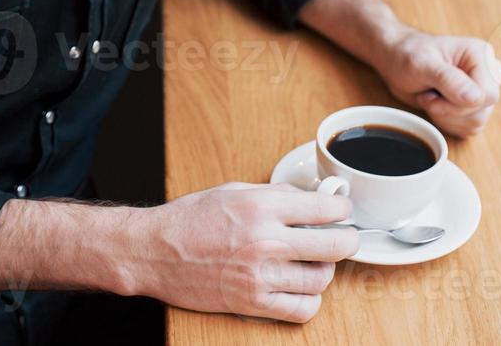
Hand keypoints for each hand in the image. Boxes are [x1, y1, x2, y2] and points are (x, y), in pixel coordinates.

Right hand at [124, 182, 358, 322]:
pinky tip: (299, 287)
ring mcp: (260, 275)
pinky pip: (302, 309)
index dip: (342, 209)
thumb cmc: (190, 219)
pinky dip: (309, 299)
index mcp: (261, 206)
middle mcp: (265, 240)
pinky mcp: (253, 303)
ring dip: (324, 270)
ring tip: (312, 262)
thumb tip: (311, 197)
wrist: (154, 251)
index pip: (326, 209)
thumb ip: (275, 194)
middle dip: (346, 240)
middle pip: (335, 246)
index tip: (342, 211)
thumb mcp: (233, 191)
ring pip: (322, 279)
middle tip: (342, 238)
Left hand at [375, 31, 500, 137]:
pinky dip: (447, 123)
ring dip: (446, 117)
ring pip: (476, 123)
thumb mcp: (421, 64)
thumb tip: (476, 98)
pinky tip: (435, 106)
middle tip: (427, 95)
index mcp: (481, 54)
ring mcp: (481, 91)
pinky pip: (469, 129)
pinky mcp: (473, 106)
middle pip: (482, 111)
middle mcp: (487, 73)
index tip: (431, 95)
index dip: (458, 104)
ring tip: (430, 97)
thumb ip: (448, 79)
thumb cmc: (406, 55)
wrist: (396, 60)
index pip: (487, 94)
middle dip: (448, 110)